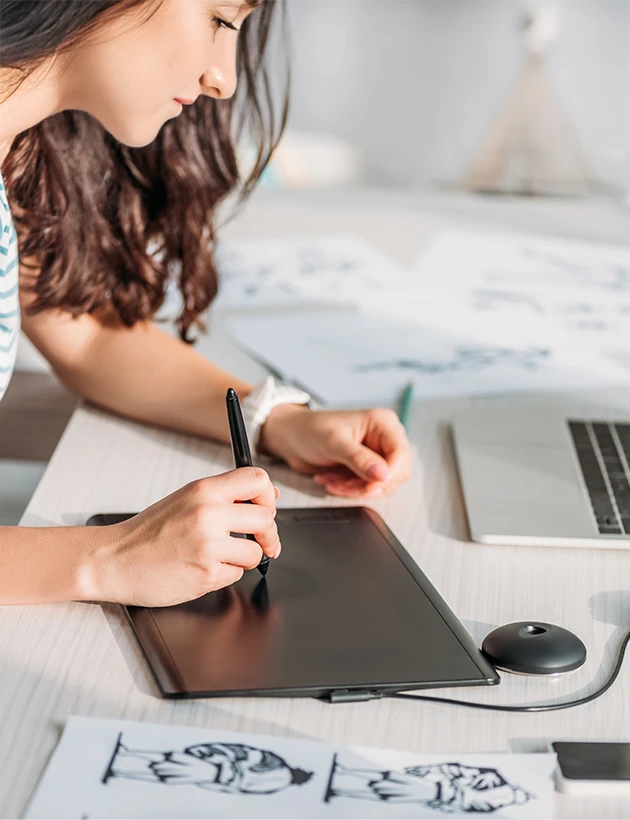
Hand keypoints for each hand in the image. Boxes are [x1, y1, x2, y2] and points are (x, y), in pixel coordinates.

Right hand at [86, 467, 280, 606]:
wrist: (113, 560)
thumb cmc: (148, 531)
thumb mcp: (186, 499)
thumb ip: (226, 496)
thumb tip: (270, 495)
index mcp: (204, 491)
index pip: (258, 480)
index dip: (269, 496)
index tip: (267, 509)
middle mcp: (209, 515)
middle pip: (266, 520)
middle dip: (266, 534)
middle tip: (258, 540)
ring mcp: (208, 547)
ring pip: (255, 554)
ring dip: (242, 558)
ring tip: (215, 555)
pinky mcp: (206, 576)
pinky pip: (236, 575)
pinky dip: (223, 574)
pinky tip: (201, 567)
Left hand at [259, 405, 411, 497]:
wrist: (291, 438)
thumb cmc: (310, 430)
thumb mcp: (334, 443)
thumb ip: (360, 459)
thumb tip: (383, 475)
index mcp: (383, 423)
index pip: (401, 454)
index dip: (389, 474)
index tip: (371, 485)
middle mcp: (384, 438)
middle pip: (396, 472)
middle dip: (370, 484)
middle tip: (346, 486)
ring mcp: (376, 454)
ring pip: (382, 484)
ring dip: (357, 489)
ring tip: (333, 482)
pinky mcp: (366, 468)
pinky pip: (368, 487)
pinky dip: (350, 489)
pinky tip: (332, 481)